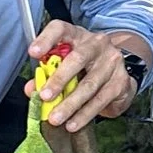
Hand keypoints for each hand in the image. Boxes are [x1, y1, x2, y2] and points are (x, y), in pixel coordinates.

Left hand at [27, 23, 142, 132]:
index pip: (60, 29)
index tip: (33, 53)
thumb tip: (31, 89)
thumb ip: (46, 74)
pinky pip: (100, 100)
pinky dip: (85, 114)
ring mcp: (112, 61)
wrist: (117, 73)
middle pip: (78, 58)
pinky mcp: (121, 81)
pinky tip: (73, 123)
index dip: (46, 39)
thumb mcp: (65, 65)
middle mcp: (96, 44)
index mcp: (77, 35)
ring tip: (56, 118)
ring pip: (89, 84)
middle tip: (45, 96)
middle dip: (59, 79)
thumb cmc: (85, 67)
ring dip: (70, 104)